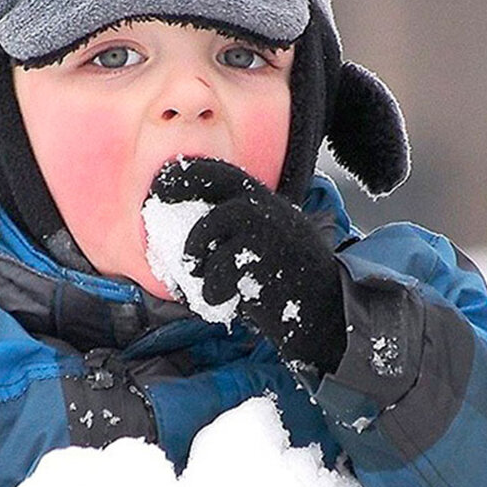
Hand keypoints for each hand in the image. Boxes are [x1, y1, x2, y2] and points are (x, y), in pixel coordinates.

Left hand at [149, 158, 346, 374]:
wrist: (328, 314)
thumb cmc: (288, 284)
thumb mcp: (265, 246)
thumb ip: (235, 234)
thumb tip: (186, 235)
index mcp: (266, 205)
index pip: (225, 173)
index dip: (190, 172)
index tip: (161, 180)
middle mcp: (269, 209)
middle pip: (219, 179)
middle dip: (183, 185)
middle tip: (157, 199)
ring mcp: (270, 231)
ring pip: (215, 221)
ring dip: (196, 249)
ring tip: (197, 272)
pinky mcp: (269, 260)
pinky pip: (223, 265)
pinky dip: (212, 287)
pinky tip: (219, 300)